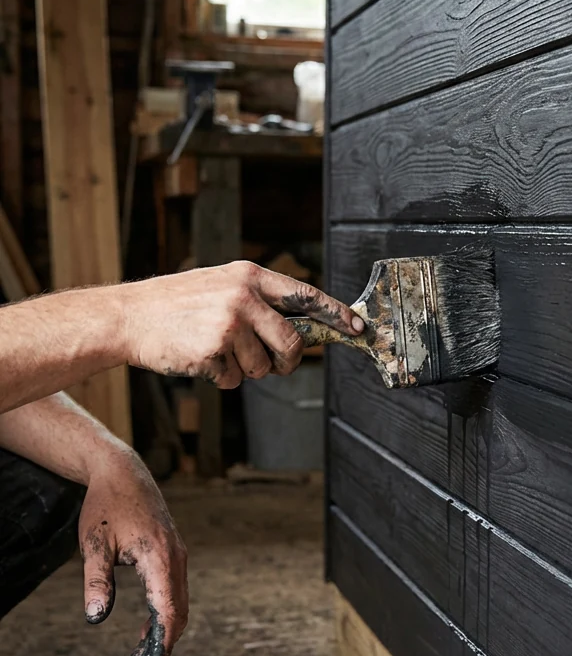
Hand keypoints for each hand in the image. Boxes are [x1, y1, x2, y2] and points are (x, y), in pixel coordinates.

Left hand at [78, 448, 188, 655]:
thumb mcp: (94, 545)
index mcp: (160, 558)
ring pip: (178, 602)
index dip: (162, 642)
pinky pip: (174, 590)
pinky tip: (148, 628)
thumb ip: (96, 582)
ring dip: (164, 630)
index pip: (168, 610)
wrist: (123, 473)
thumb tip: (94, 618)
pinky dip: (164, 613)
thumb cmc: (106, 507)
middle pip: (178, 611)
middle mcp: (177, 559)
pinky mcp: (173, 554)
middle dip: (164, 643)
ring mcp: (178, 556)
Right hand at [119, 261, 362, 388]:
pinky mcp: (213, 350)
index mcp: (250, 276)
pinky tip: (200, 358)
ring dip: (245, 369)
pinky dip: (222, 378)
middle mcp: (244, 296)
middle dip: (287, 362)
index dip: (336, 314)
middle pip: (292, 343)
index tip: (357, 327)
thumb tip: (302, 331)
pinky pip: (235, 379)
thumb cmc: (178, 304)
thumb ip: (259, 302)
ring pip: (262, 366)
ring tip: (217, 351)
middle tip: (275, 365)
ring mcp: (229, 323)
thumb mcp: (221, 285)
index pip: (306, 295)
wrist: (130, 316)